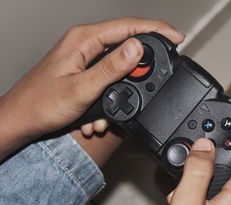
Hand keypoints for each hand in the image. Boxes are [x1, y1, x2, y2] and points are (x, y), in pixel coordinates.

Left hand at [0, 17, 183, 158]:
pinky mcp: (86, 70)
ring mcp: (85, 56)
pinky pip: (110, 75)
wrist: (21, 120)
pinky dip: (114, 92)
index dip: (156, 29)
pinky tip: (106, 111)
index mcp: (84, 39)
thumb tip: (138, 48)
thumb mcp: (81, 88)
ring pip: (120, 62)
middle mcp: (85, 43)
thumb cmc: (41, 104)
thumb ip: (111, 68)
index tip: (176, 38)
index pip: (128, 26)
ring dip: (127, 83)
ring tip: (123, 101)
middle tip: (161, 71)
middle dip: (145, 60)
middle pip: (127, 41)